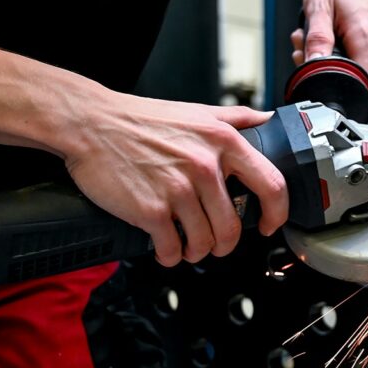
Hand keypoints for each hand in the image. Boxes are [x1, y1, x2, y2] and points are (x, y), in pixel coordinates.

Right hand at [65, 93, 287, 266]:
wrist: (91, 124)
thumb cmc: (141, 119)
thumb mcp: (198, 111)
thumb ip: (237, 117)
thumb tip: (267, 119)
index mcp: (224, 142)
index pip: (272, 185)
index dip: (276, 213)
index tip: (267, 224)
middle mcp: (205, 166)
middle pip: (233, 228)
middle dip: (224, 244)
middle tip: (214, 243)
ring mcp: (178, 190)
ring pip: (204, 243)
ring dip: (197, 252)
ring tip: (187, 245)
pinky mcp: (151, 210)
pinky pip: (173, 249)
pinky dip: (170, 256)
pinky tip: (165, 247)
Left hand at [291, 0, 367, 76]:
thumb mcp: (318, 5)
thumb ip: (317, 38)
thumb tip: (314, 66)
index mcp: (365, 38)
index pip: (353, 82)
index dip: (327, 79)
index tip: (309, 63)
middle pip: (345, 74)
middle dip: (317, 61)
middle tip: (302, 39)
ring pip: (344, 63)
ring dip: (321, 51)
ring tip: (311, 28)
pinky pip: (348, 53)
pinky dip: (330, 45)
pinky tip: (323, 28)